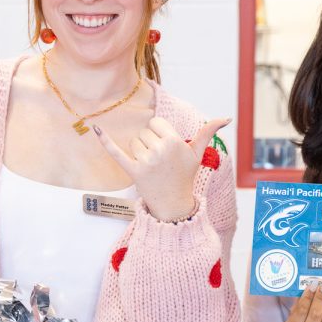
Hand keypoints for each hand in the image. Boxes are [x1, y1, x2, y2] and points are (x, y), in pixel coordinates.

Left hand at [94, 117, 229, 220]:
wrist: (173, 204)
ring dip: (139, 152)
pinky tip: (95, 128)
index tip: (165, 147)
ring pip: (133, 142)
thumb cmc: (184, 176)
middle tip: (159, 161)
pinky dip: (105, 141)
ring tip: (151, 167)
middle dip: (149, 143)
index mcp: (175, 142)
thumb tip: (226, 118)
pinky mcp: (133, 171)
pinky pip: (116, 152)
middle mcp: (161, 150)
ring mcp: (146, 161)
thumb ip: (208, 133)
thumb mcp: (197, 154)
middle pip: (144, 132)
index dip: (159, 133)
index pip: (156, 123)